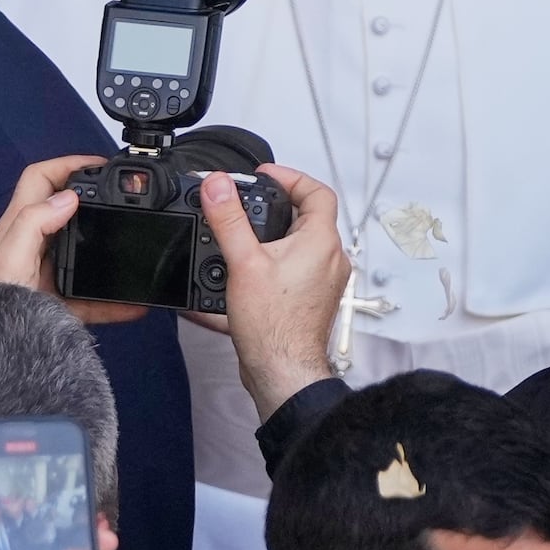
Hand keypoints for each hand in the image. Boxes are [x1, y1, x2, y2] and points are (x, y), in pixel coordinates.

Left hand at [0, 156, 141, 325]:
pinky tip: (134, 305)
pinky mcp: (57, 304)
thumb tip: (68, 197)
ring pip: (82, 251)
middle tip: (122, 197)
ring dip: (106, 247)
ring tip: (131, 242)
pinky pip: (91, 297)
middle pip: (66, 210)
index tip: (99, 164)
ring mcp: (46, 273)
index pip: (40, 179)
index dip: (67, 164)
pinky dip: (113, 301)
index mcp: (18, 227)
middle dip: (94, 199)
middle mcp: (32, 245)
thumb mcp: (10, 259)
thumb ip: (34, 223)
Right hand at [196, 165, 347, 421]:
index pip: (317, 192)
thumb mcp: (243, 263)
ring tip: (244, 238)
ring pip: (301, 246)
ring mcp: (323, 282)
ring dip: (273, 238)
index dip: (291, 177)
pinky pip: (294, 272)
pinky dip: (272, 266)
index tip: (265, 176)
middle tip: (250, 204)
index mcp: (320, 242)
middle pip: (309, 217)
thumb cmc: (273, 327)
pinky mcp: (311, 301)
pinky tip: (244, 276)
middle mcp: (330, 260)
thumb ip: (229, 219)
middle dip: (277, 207)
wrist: (282, 372)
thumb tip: (219, 185)